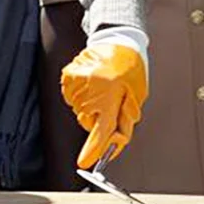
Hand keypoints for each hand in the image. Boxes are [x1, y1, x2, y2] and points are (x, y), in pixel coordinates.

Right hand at [59, 27, 149, 169]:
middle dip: (100, 120)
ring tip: (104, 89)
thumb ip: (125, 122)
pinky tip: (93, 84)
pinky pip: (73, 99)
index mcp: (109, 96)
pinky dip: (83, 96)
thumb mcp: (136, 97)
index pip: (100, 130)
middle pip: (89, 123)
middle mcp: (90, 91)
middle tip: (111, 103)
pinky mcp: (68, 77)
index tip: (84, 162)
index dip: (92, 149)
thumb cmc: (130, 69)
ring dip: (91, 107)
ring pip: (80, 112)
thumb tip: (116, 143)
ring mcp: (76, 83)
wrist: (118, 41)